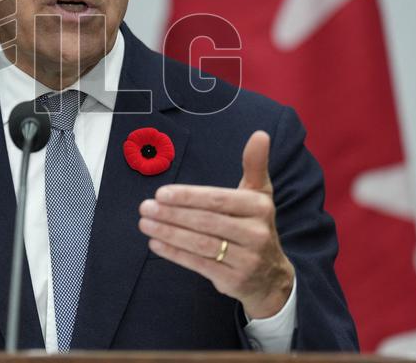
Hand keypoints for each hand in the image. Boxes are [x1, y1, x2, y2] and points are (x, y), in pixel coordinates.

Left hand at [137, 130, 294, 317]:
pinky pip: (198, 264)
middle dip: (172, 214)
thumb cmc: (255, 225)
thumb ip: (255, 165)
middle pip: (206, 222)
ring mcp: (246, 259)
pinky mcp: (233, 280)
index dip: (188, 197)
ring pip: (200, 243)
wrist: (270, 276)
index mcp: (259, 207)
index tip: (161, 193)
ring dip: (168, 232)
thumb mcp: (259, 195)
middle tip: (145, 207)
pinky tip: (156, 242)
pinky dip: (174, 253)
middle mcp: (256, 233)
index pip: (218, 200)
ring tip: (145, 223)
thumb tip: (259, 134)